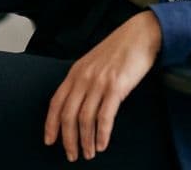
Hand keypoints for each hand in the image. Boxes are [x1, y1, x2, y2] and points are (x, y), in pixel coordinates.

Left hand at [44, 10, 161, 161]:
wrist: (141, 35)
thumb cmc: (120, 49)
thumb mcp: (93, 62)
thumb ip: (84, 79)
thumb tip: (77, 102)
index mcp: (75, 72)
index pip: (56, 102)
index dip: (51, 124)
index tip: (50, 141)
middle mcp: (83, 77)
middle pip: (68, 115)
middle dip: (68, 139)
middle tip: (71, 155)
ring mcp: (99, 82)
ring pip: (85, 119)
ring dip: (86, 141)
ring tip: (88, 154)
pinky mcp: (116, 87)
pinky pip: (104, 117)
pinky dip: (101, 134)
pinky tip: (102, 144)